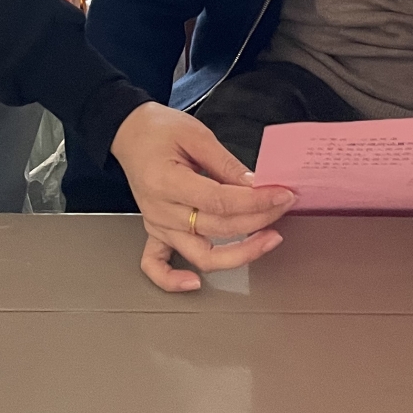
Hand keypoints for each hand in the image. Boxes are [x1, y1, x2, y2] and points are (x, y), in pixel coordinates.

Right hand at [110, 102, 296, 292]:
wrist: (130, 132)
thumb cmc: (158, 130)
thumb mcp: (197, 135)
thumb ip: (226, 164)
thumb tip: (256, 186)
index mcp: (167, 182)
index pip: (220, 202)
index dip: (256, 201)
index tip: (281, 195)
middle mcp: (160, 210)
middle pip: (218, 228)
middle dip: (258, 219)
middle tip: (283, 206)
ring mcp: (157, 225)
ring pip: (200, 255)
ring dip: (238, 254)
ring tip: (268, 240)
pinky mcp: (154, 232)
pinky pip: (156, 265)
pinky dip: (172, 280)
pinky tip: (195, 283)